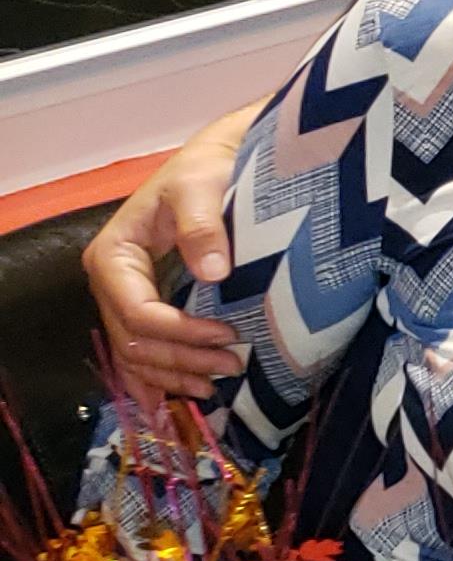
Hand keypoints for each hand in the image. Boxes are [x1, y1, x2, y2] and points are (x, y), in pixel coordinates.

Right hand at [85, 136, 243, 398]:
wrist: (211, 165)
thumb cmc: (204, 172)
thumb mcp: (201, 188)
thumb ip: (202, 226)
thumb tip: (213, 271)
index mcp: (113, 255)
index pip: (138, 311)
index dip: (180, 332)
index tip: (227, 335)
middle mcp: (111, 282)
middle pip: (135, 341)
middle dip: (180, 360)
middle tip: (233, 365)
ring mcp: (124, 298)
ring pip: (136, 355)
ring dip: (173, 376)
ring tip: (216, 385)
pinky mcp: (143, 305)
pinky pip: (142, 353)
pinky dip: (160, 377)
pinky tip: (182, 395)